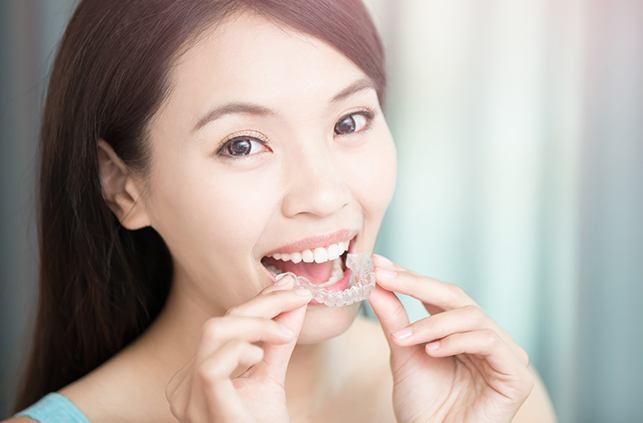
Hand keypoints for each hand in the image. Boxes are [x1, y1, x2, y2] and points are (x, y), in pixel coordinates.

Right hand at [165, 275, 311, 421]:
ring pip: (213, 333)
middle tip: (298, 297)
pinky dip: (241, 349)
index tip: (291, 288)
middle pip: (218, 323)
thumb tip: (294, 299)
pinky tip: (260, 356)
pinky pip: (212, 365)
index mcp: (196, 376)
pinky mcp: (204, 409)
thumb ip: (278, 341)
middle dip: (261, 304)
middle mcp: (186, 386)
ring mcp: (189, 400)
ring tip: (284, 334)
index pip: (224, 325)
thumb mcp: (272, 378)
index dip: (258, 301)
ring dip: (255, 323)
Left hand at [367, 254, 534, 422]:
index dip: (410, 277)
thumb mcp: (403, 353)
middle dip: (417, 284)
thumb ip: (394, 318)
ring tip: (403, 338)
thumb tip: (376, 281)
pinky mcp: (516, 375)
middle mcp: (485, 337)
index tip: (379, 265)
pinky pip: (488, 342)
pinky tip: (431, 351)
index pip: (438, 295)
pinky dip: (456, 341)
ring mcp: (504, 354)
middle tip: (385, 278)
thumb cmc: (422, 407)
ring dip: (432, 323)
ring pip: (471, 316)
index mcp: (461, 331)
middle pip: (456, 296)